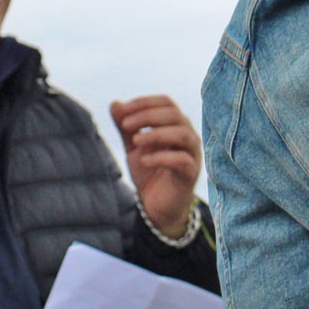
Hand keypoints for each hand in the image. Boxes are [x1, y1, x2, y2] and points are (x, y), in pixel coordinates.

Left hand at [110, 94, 202, 236]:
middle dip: (147, 116)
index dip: (144, 102)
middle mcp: (188, 136)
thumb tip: (115, 103)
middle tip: (125, 125)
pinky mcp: (191, 173)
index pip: (166, 102)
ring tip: (135, 141)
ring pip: (182, 134)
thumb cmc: (149, 172)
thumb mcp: (133, 147)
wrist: (156, 206)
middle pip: (174, 114)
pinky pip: (182, 160)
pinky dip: (161, 157)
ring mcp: (192, 154)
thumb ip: (126, 127)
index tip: (123, 110)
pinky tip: (144, 161)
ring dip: (156, 134)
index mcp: (175, 125)